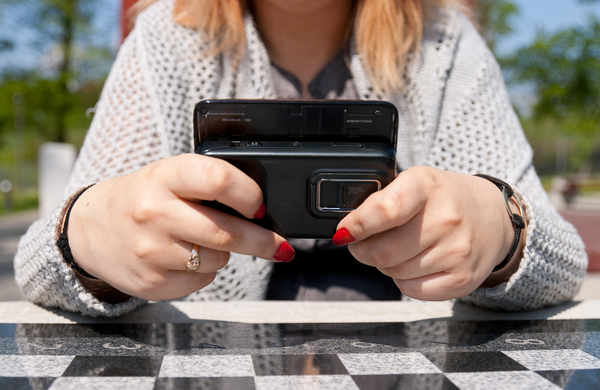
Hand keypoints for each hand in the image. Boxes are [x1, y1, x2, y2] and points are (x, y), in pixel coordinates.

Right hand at [67, 154, 293, 300]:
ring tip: (202, 240)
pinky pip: (202, 282)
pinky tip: (184, 259)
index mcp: (165, 176)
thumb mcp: (168, 175)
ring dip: (225, 253)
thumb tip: (262, 212)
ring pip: (218, 259)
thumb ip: (209, 184)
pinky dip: (205, 272)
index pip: (219, 179)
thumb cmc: (141, 198)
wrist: (89, 230)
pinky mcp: (151, 283)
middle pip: (227, 231)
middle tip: (278, 243)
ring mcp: (151, 251)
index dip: (249, 195)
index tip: (260, 207)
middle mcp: (155, 212)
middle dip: (262, 240)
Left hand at [333, 166, 524, 300]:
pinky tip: (414, 262)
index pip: (384, 210)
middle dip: (362, 250)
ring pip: (393, 272)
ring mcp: (457, 251)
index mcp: (427, 186)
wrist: (494, 216)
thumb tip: (346, 229)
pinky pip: (411, 290)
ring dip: (383, 264)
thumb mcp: (414, 182)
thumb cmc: (444, 198)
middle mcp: (446, 218)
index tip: (344, 232)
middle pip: (382, 251)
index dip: (356, 225)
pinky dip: (403, 279)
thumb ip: (380, 201)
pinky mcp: (462, 279)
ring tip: (397, 248)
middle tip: (363, 243)